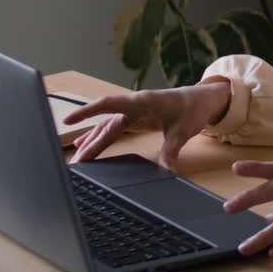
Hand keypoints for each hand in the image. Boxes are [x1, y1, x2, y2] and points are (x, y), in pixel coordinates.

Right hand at [64, 79, 230, 170]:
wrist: (204, 99)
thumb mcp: (183, 131)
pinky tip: (86, 145)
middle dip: (90, 143)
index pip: (108, 105)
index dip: (86, 112)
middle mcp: (133, 105)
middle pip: (105, 124)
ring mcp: (134, 112)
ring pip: (107, 127)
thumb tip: (167, 172)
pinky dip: (100, 137)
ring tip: (78, 160)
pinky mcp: (136, 118)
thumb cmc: (193, 107)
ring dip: (93, 142)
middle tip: (76, 163)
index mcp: (141, 102)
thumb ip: (171, 151)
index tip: (68, 120)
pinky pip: (113, 129)